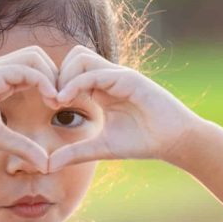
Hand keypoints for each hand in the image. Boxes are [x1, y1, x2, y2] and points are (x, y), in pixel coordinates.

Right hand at [0, 46, 60, 172]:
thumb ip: (23, 146)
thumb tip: (45, 163)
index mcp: (2, 79)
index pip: (36, 69)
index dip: (53, 83)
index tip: (62, 105)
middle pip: (38, 56)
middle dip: (56, 74)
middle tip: (64, 100)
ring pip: (34, 57)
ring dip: (52, 76)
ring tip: (57, 100)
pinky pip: (24, 70)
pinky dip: (42, 82)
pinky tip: (50, 99)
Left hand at [47, 45, 198, 171]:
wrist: (174, 141)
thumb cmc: (142, 142)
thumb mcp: (101, 148)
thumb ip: (75, 153)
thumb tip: (48, 165)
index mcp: (102, 89)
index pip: (71, 71)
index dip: (56, 85)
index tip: (49, 106)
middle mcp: (109, 77)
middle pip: (73, 56)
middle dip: (57, 75)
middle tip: (51, 101)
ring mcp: (119, 75)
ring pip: (80, 57)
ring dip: (65, 76)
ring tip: (59, 100)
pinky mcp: (128, 79)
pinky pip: (95, 73)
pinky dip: (76, 83)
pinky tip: (67, 100)